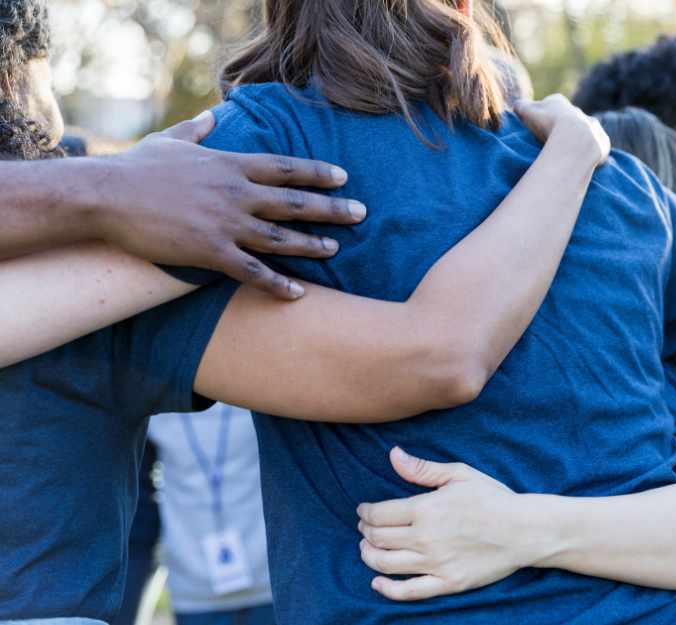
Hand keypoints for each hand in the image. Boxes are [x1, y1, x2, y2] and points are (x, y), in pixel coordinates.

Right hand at [95, 111, 366, 298]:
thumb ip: (196, 131)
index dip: (317, 172)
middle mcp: (236, 193)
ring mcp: (225, 223)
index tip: (344, 177)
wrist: (106, 196)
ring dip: (312, 245)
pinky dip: (277, 284)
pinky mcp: (210, 252)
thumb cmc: (135, 168)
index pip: (285, 167)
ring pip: (280, 238)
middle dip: (331, 208)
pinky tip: (298, 294)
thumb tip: (209, 118)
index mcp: (230, 165)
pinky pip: (252, 272)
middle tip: (361, 214)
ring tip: (336, 250)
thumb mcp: (169, 142)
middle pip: (294, 202)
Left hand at [356, 447, 525, 601]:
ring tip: (367, 549)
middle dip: (366, 532)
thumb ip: (423, 469)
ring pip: (385, 564)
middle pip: (378, 538)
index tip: (363, 511)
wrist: (524, 530)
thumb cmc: (493, 498)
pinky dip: (387, 589)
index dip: (365, 513)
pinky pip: (408, 591)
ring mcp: (434, 563)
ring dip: (369, 556)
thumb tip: (393, 455)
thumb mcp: (459, 474)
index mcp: (425, 508)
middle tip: (365, 528)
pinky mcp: (446, 583)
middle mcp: (424, 537)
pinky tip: (377, 582)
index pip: (379, 513)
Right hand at [515, 94, 610, 165]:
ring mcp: (592, 126)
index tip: (537, 126)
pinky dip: (589, 153)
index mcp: (558, 102)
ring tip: (567, 153)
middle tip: (551, 142)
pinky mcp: (601, 141)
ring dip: (577, 140)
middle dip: (560, 128)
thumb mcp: (527, 112)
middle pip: (567, 118)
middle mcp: (577, 111)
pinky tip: (582, 161)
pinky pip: (595, 147)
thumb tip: (517, 106)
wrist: (575, 139)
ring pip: (584, 132)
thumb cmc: (548, 124)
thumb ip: (520, 106)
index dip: (541, 115)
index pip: (548, 105)